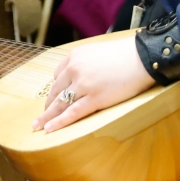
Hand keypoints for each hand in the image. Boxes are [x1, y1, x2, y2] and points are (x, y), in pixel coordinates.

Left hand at [33, 37, 153, 132]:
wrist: (143, 57)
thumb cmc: (125, 55)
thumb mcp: (97, 51)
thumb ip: (84, 62)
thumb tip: (79, 76)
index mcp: (74, 57)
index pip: (58, 76)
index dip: (56, 89)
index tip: (55, 97)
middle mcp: (74, 70)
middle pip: (56, 91)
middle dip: (48, 105)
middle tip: (41, 116)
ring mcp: (83, 85)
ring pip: (60, 104)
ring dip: (46, 116)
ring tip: (37, 126)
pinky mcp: (94, 98)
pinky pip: (72, 113)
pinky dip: (59, 122)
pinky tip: (49, 129)